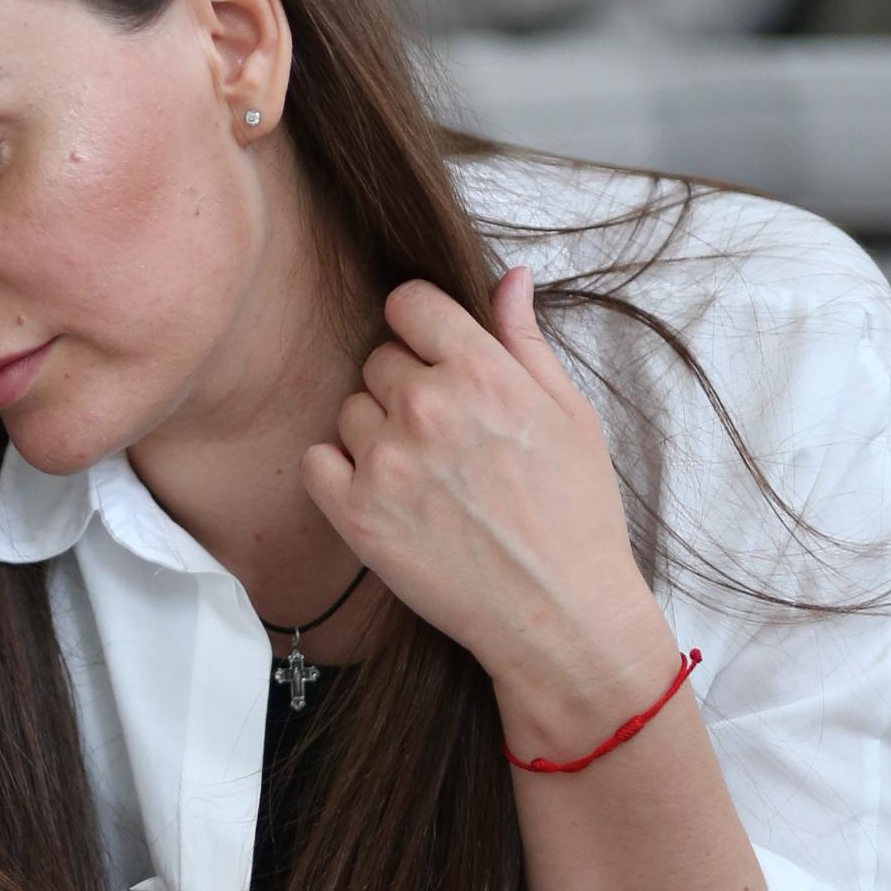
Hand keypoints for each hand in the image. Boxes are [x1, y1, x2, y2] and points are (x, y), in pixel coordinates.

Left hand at [301, 269, 674, 730]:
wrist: (559, 613)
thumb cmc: (576, 516)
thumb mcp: (570, 415)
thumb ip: (525, 341)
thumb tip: (510, 277)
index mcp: (482, 373)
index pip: (409, 302)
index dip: (420, 326)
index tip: (432, 355)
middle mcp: (427, 407)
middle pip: (378, 359)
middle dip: (405, 387)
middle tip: (445, 437)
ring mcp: (386, 460)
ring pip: (349, 411)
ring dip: (375, 434)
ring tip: (425, 476)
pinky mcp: (355, 512)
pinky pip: (315, 460)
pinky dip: (338, 473)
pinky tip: (383, 495)